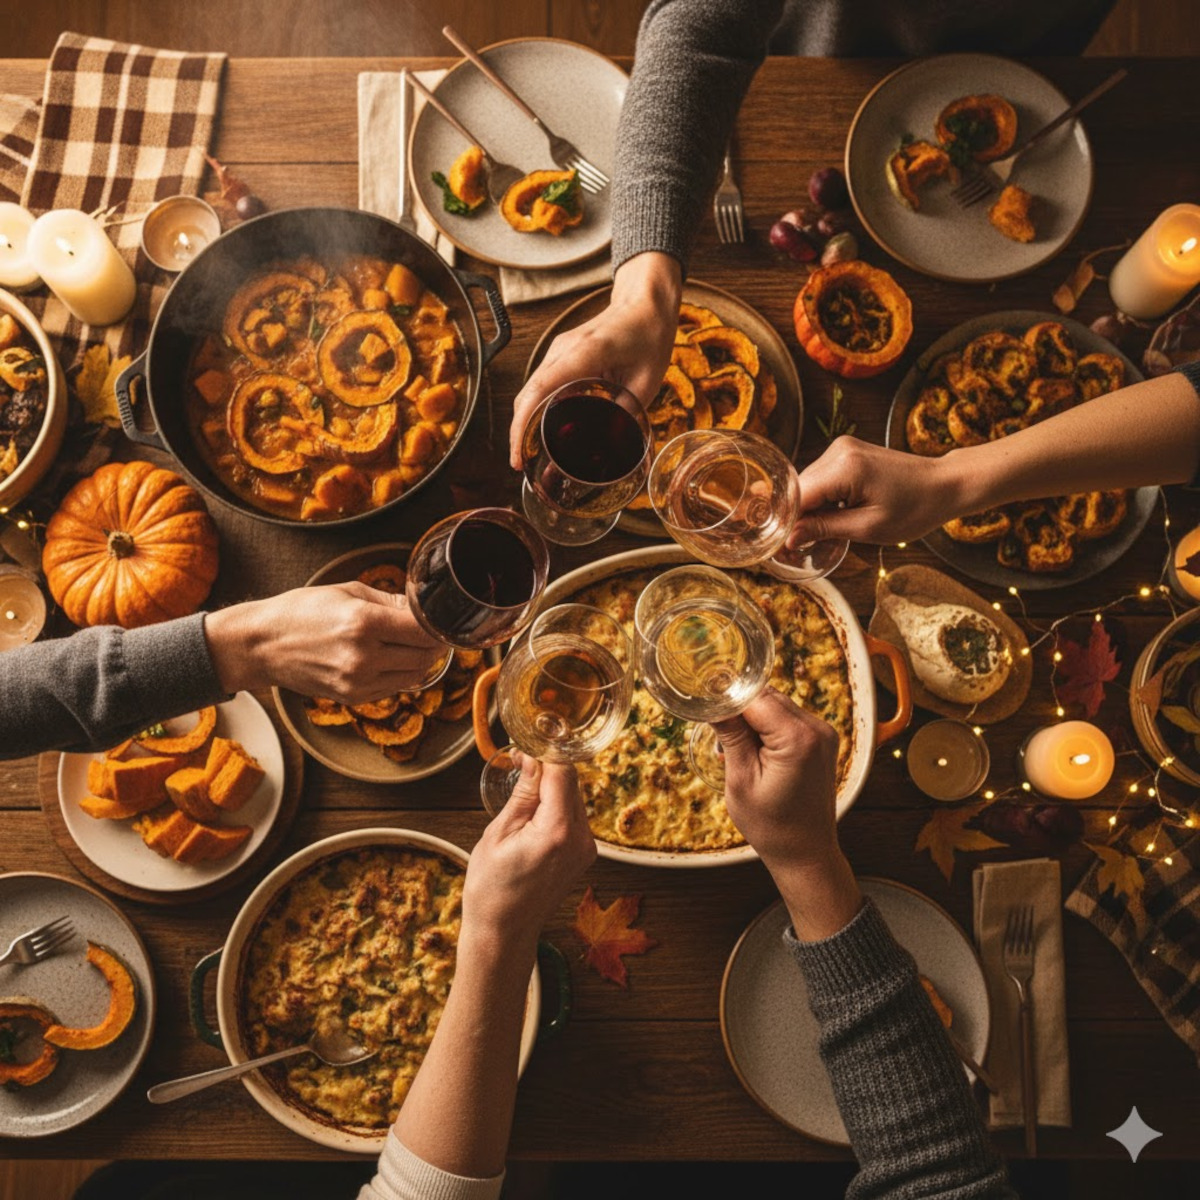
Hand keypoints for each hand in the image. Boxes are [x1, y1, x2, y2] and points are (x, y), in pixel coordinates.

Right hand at [204, 582, 444, 700]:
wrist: (261, 645)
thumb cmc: (301, 611)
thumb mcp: (348, 592)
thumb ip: (391, 600)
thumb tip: (422, 606)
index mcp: (364, 623)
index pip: (424, 630)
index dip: (440, 624)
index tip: (443, 618)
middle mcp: (363, 657)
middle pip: (425, 655)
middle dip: (434, 642)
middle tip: (431, 631)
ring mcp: (358, 682)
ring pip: (415, 675)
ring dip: (421, 660)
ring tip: (411, 643)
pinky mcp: (353, 698)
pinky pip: (395, 688)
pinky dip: (401, 673)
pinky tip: (391, 658)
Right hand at [462, 757, 595, 950]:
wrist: (503, 933)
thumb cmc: (492, 888)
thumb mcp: (499, 834)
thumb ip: (523, 794)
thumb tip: (531, 757)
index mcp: (558, 831)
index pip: (562, 772)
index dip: (544, 754)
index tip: (525, 745)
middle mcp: (581, 838)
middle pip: (571, 783)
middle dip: (546, 769)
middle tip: (517, 763)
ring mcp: (586, 848)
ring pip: (574, 797)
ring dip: (551, 787)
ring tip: (522, 788)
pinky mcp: (584, 854)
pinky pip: (574, 816)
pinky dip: (556, 806)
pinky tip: (534, 811)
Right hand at [508, 251, 681, 467]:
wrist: (644, 303)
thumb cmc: (648, 335)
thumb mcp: (647, 380)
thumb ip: (626, 412)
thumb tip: (610, 444)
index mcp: (585, 353)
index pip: (540, 389)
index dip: (522, 424)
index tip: (518, 452)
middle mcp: (563, 350)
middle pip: (527, 394)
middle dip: (518, 431)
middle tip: (521, 464)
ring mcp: (559, 351)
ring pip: (531, 390)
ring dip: (524, 421)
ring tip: (529, 453)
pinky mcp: (562, 355)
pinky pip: (542, 384)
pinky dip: (536, 408)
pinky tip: (542, 430)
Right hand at [711, 689, 840, 870]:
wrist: (806, 853)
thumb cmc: (772, 826)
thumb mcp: (741, 780)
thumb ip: (731, 736)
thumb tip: (713, 702)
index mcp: (798, 738)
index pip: (754, 698)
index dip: (727, 702)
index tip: (706, 710)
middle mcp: (817, 728)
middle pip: (766, 698)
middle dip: (740, 713)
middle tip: (722, 743)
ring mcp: (823, 733)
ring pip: (776, 706)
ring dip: (753, 722)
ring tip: (740, 755)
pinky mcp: (822, 740)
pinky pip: (787, 720)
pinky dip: (767, 730)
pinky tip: (757, 756)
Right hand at [789, 436, 963, 547]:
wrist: (945, 484)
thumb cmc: (915, 509)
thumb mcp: (868, 527)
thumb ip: (824, 529)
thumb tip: (790, 539)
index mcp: (844, 468)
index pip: (797, 496)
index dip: (787, 523)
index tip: (784, 548)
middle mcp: (838, 450)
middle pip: (799, 488)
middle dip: (796, 517)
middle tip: (798, 547)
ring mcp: (842, 447)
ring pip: (808, 483)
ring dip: (809, 508)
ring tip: (818, 533)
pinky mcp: (847, 451)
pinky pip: (821, 477)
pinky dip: (822, 497)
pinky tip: (832, 515)